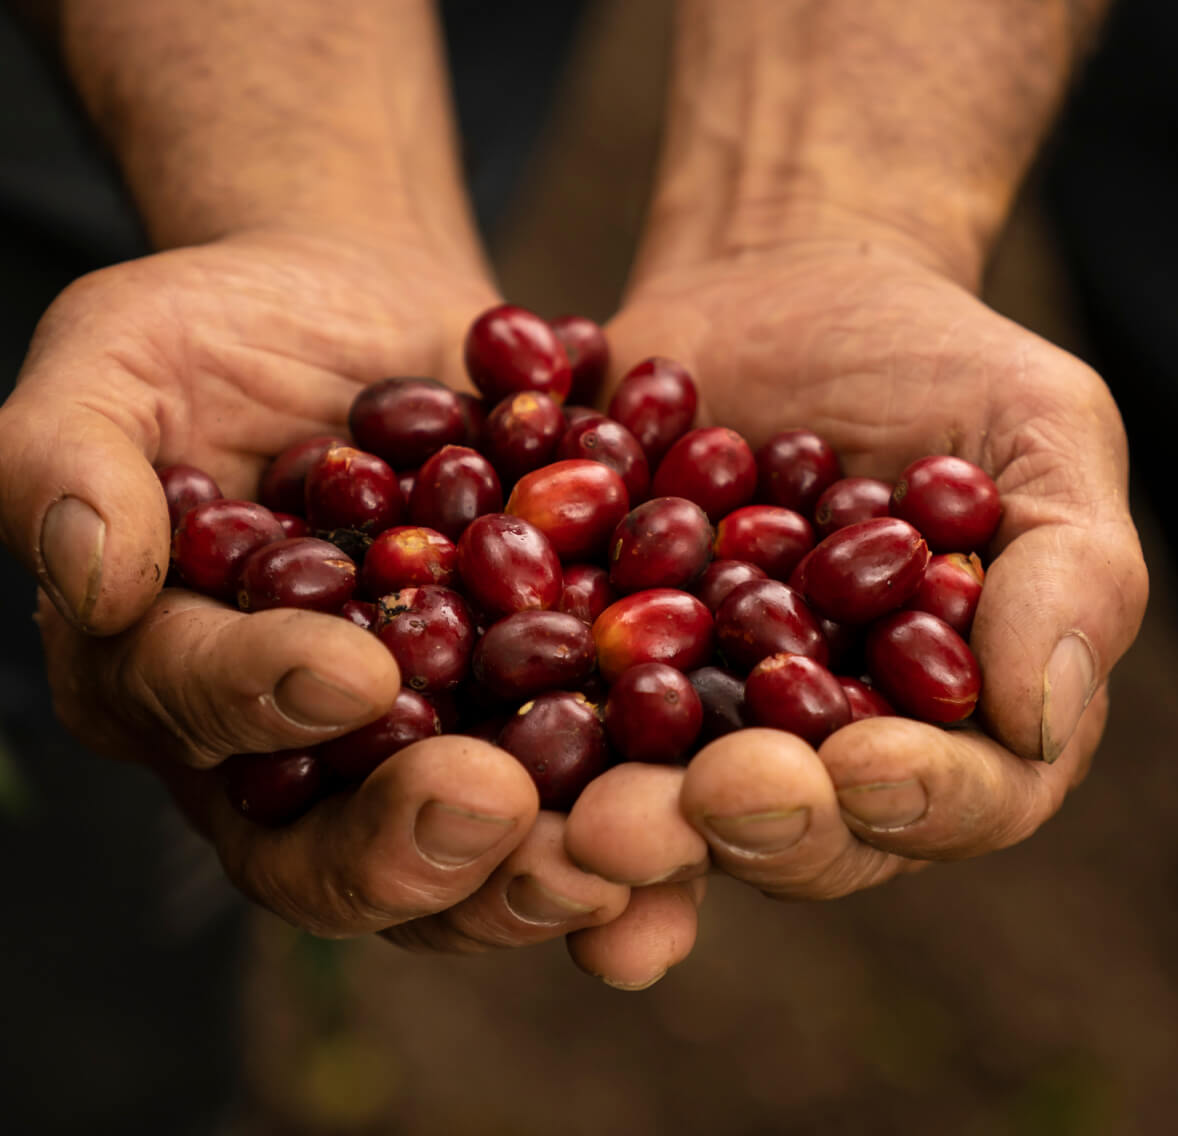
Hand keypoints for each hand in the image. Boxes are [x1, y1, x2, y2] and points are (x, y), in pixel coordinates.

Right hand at [0, 226, 653, 964]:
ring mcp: (427, 747)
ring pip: (476, 850)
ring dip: (548, 867)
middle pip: (341, 848)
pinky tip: (710, 796)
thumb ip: (63, 462)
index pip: (205, 723)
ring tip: (628, 847)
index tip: (354, 668)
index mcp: (177, 682)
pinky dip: (643, 798)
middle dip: (419, 845)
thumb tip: (86, 576)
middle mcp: (298, 755)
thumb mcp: (118, 361)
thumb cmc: (222, 330)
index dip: (265, 709)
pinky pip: (586, 778)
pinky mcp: (534, 713)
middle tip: (500, 813)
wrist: (369, 315)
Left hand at [565, 230, 1147, 906]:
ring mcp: (700, 717)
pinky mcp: (597, 667)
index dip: (915, 800)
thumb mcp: (1036, 429)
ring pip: (669, 802)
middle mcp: (817, 747)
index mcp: (943, 718)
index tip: (862, 766)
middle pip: (797, 831)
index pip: (955, 797)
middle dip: (751, 826)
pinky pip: (565, 714)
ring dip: (631, 823)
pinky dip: (533, 733)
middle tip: (700, 801)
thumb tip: (1040, 719)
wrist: (776, 288)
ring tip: (586, 817)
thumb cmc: (930, 357)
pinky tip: (492, 740)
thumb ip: (1068, 569)